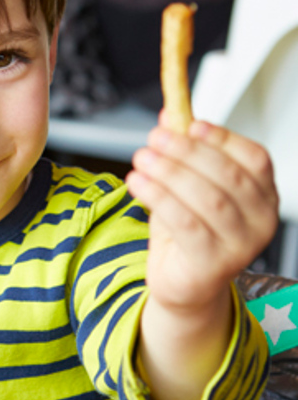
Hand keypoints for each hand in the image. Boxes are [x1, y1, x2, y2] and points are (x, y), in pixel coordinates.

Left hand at [126, 112, 278, 309]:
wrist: (183, 285)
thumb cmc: (189, 234)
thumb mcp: (185, 188)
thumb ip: (182, 153)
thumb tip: (169, 115)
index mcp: (262, 195)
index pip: (255, 158)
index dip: (223, 138)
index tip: (190, 123)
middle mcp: (260, 221)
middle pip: (228, 176)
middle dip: (187, 152)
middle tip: (155, 138)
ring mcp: (241, 245)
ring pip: (207, 199)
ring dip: (169, 173)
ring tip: (142, 159)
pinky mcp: (213, 264)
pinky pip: (185, 224)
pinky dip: (159, 198)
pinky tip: (137, 184)